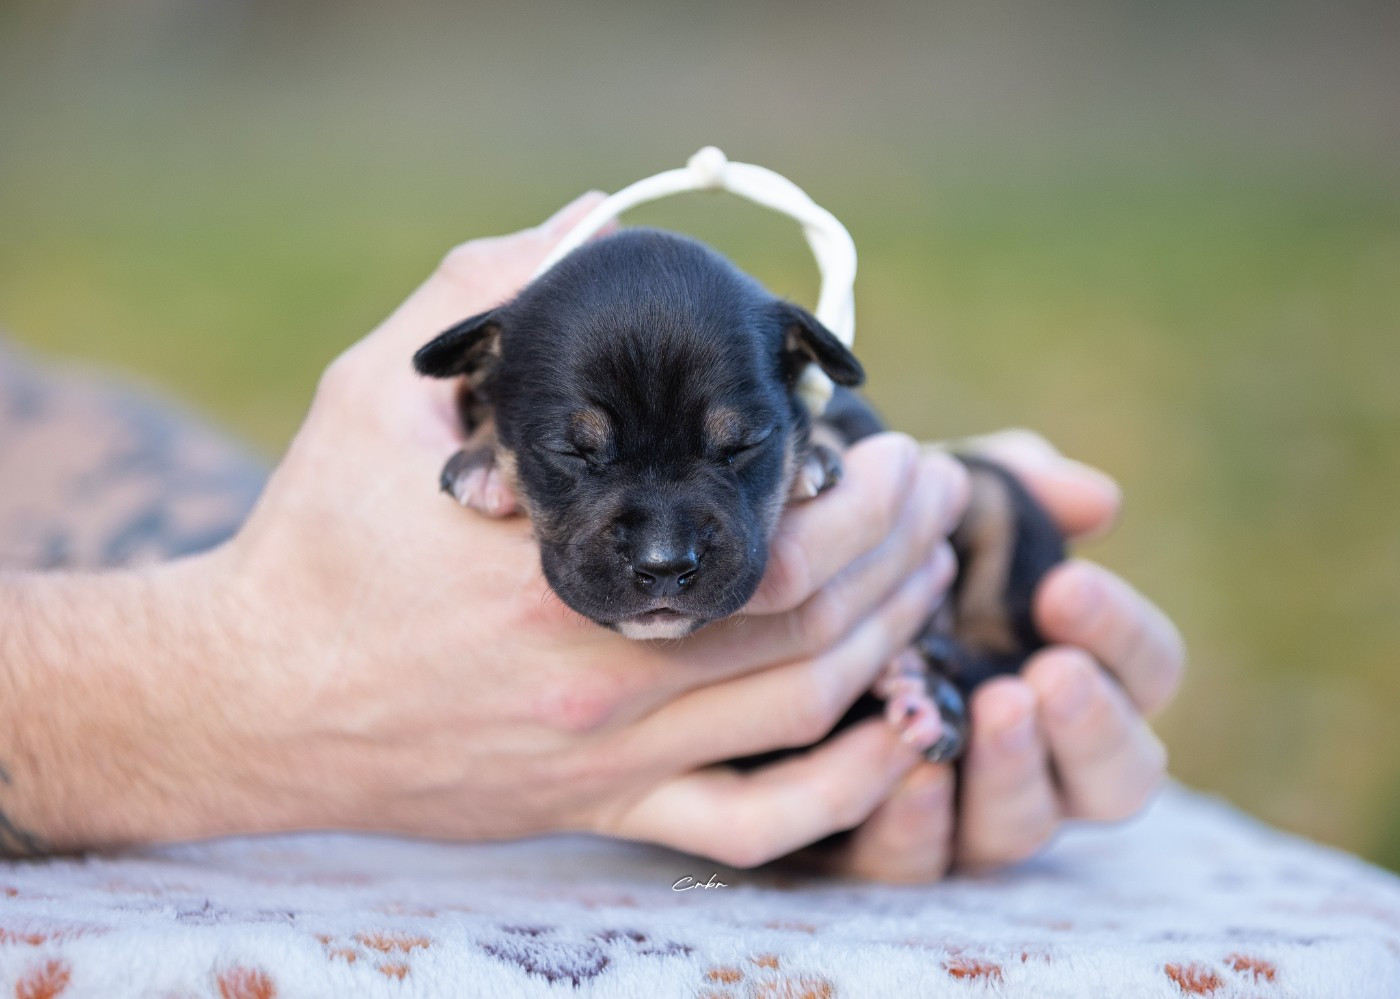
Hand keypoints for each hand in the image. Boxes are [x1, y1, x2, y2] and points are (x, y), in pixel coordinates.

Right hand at [204, 194, 969, 866]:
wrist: (253, 699)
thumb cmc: (314, 542)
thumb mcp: (375, 393)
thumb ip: (482, 294)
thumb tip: (589, 217)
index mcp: (558, 573)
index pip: (764, 534)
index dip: (855, 490)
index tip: (881, 443)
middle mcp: (601, 678)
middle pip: (814, 618)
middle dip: (900, 545)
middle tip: (935, 490)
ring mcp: (608, 760)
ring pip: (808, 712)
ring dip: (893, 636)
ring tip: (927, 570)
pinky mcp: (598, 809)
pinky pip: (752, 829)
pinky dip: (846, 791)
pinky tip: (897, 733)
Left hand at [810, 430, 1184, 881]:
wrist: (767, 602)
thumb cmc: (880, 548)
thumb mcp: (941, 504)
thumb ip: (1018, 489)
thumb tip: (1098, 500)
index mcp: (1077, 669)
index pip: (1147, 670)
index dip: (1122, 633)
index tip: (1065, 586)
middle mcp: (1038, 752)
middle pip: (1119, 777)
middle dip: (1093, 727)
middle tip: (1051, 676)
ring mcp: (966, 808)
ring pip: (1021, 830)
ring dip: (1015, 775)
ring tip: (991, 711)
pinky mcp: (885, 841)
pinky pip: (918, 862)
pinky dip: (918, 824)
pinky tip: (907, 771)